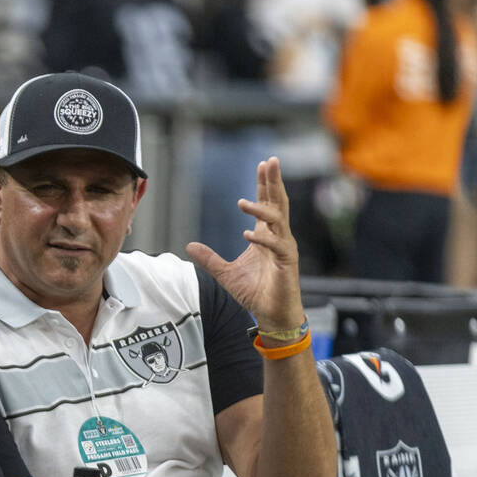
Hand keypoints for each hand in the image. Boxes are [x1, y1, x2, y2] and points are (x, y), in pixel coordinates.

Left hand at [184, 157, 304, 334]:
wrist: (271, 315)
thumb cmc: (254, 293)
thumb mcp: (225, 273)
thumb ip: (209, 259)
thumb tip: (189, 246)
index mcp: (265, 235)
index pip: (267, 204)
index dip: (264, 184)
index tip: (263, 165)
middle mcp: (278, 237)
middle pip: (278, 202)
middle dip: (273, 182)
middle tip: (270, 161)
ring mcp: (284, 248)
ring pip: (278, 220)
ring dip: (261, 209)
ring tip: (241, 203)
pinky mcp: (287, 262)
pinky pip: (276, 245)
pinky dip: (262, 239)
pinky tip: (248, 235)